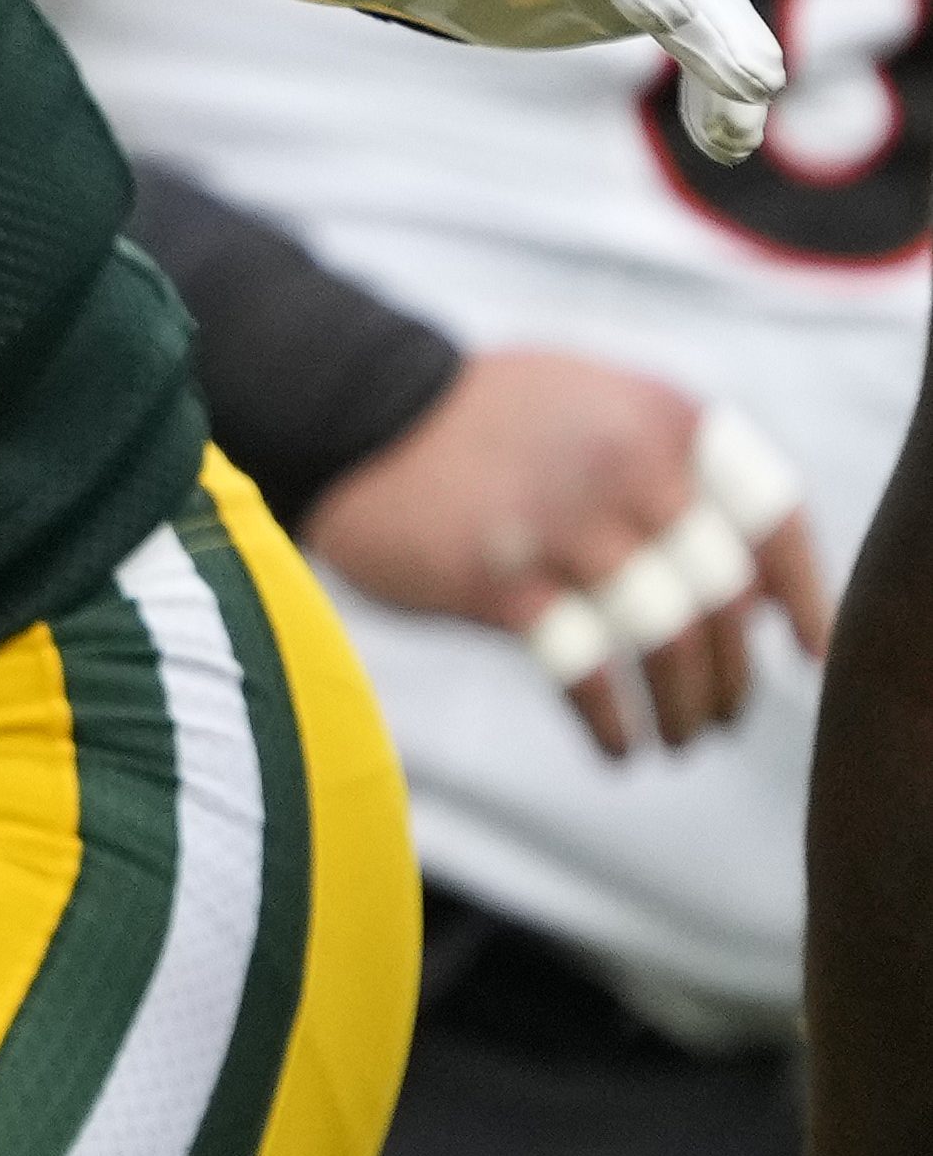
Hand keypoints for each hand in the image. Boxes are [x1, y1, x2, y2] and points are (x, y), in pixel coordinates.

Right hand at [308, 355, 830, 756]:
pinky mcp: (499, 581)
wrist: (349, 409)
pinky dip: (613, 724)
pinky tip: (616, 749)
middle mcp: (629, 469)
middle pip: (725, 598)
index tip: (805, 653)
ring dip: (688, 709)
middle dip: (735, 675)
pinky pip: (587, 673)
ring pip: (670, 642)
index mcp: (663, 421)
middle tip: (726, 716)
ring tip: (681, 742)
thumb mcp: (594, 407)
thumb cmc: (479, 421)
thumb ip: (677, 471)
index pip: (772, 517)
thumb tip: (766, 590)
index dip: (805, 594)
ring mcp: (564, 527)